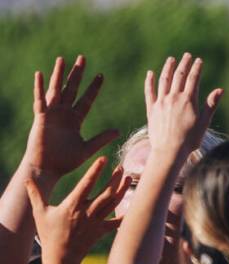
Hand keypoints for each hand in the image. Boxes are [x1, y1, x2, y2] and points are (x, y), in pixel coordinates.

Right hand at [25, 55, 117, 181]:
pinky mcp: (41, 118)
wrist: (48, 169)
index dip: (93, 88)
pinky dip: (39, 87)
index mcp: (75, 120)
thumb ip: (101, 138)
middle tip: (83, 58)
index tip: (101, 75)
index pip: (86, 100)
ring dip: (59, 75)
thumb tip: (118, 131)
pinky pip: (40, 100)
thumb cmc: (65, 161)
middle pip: (72, 89)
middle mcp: (63, 114)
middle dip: (77, 74)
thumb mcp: (87, 148)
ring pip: (56, 90)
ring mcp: (51, 114)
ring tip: (63, 59)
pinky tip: (40, 74)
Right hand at [26, 156, 127, 263]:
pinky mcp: (101, 231)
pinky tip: (134, 205)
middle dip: (115, 179)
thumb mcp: (40, 213)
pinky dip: (126, 214)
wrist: (61, 257)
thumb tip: (27, 180)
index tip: (104, 159)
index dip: (96, 170)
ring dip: (122, 190)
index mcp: (73, 205)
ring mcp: (96, 222)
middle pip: (106, 193)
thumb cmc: (49, 235)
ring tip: (128, 178)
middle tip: (121, 167)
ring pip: (113, 203)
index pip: (86, 184)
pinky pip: (117, 222)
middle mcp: (87, 212)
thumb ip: (36, 194)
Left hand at [144, 53, 221, 158]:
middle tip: (187, 55)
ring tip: (171, 60)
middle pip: (179, 76)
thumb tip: (220, 90)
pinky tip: (150, 73)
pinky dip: (149, 81)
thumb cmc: (190, 140)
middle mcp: (174, 98)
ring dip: (168, 68)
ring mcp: (161, 102)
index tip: (199, 60)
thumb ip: (211, 105)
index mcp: (188, 101)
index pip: (193, 79)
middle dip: (183, 64)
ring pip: (164, 80)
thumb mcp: (204, 123)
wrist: (169, 151)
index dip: (196, 68)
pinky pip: (149, 91)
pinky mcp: (152, 109)